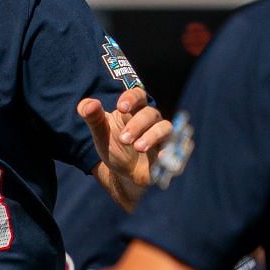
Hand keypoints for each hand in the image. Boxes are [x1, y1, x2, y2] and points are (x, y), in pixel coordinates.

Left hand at [80, 85, 170, 209]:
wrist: (124, 174)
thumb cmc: (114, 147)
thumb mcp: (100, 133)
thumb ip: (92, 117)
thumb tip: (89, 104)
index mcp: (134, 110)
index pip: (138, 95)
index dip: (132, 98)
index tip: (121, 107)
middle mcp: (152, 120)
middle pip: (151, 113)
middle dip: (137, 125)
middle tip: (123, 139)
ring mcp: (163, 136)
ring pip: (166, 128)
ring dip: (152, 136)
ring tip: (138, 148)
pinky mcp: (170, 151)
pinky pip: (179, 147)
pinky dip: (174, 150)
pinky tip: (163, 158)